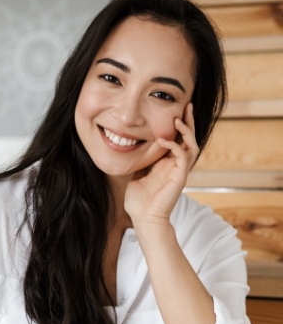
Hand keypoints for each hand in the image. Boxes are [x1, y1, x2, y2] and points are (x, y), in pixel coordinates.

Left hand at [124, 103, 198, 226]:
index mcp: (166, 163)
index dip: (178, 126)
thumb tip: (133, 148)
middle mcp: (176, 165)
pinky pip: (182, 156)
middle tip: (187, 105)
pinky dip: (175, 145)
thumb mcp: (136, 174)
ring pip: (191, 145)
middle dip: (188, 122)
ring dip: (186, 131)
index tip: (174, 110)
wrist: (143, 218)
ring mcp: (179, 171)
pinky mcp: (180, 177)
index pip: (177, 140)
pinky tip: (163, 140)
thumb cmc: (139, 200)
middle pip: (188, 139)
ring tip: (179, 118)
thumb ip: (140, 161)